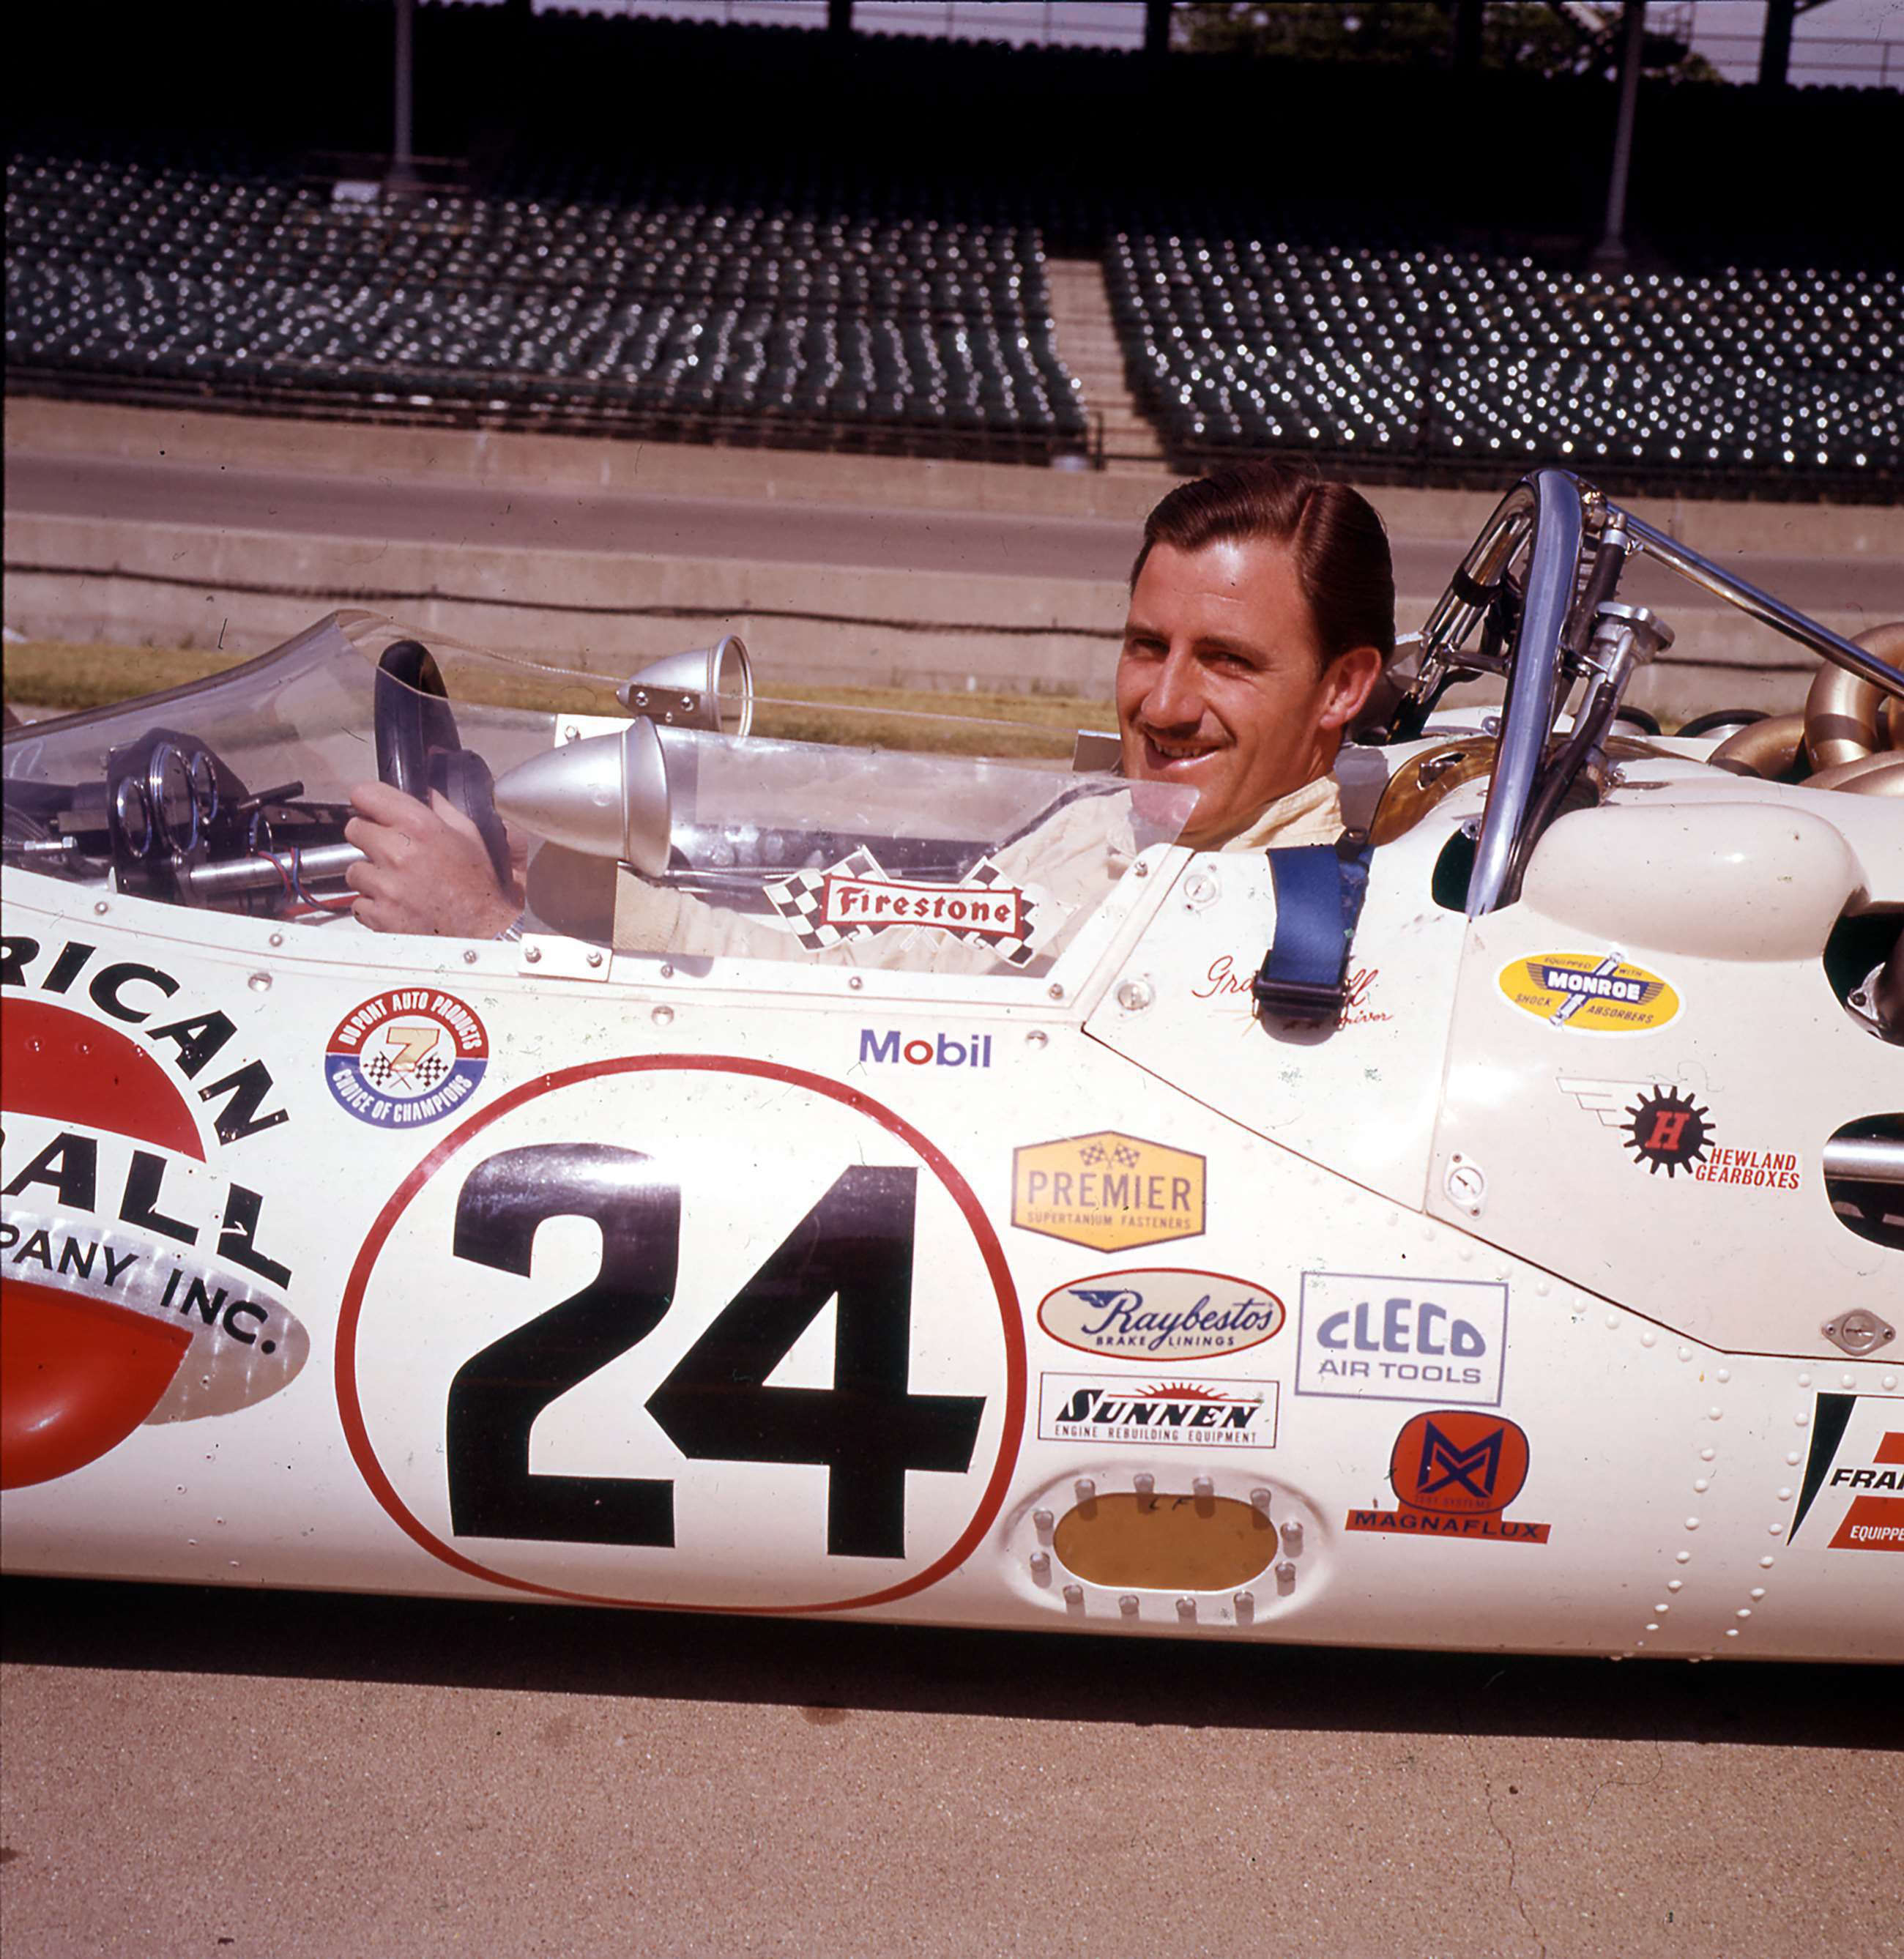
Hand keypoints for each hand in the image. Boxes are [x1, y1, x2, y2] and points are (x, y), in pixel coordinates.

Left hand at [344, 781, 525, 936]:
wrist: (486, 937)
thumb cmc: (486, 892)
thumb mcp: (477, 838)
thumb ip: (447, 810)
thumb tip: (428, 791)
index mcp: (421, 828)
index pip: (365, 795)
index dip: (369, 801)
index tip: (374, 808)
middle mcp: (397, 853)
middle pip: (354, 829)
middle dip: (370, 837)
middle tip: (391, 849)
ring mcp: (385, 887)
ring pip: (354, 870)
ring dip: (372, 875)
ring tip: (399, 884)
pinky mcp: (378, 915)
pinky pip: (360, 903)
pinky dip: (375, 905)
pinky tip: (398, 906)